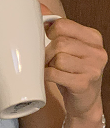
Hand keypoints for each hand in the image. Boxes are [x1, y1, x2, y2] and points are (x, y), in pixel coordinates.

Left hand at [41, 5, 107, 119]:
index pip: (64, 25)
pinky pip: (56, 74)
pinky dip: (47, 76)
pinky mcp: (84, 84)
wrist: (85, 104)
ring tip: (50, 71)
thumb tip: (41, 13)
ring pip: (58, 58)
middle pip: (60, 43)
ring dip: (48, 66)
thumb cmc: (74, 76)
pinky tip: (49, 79)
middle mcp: (96, 52)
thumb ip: (61, 34)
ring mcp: (92, 68)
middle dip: (47, 53)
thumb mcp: (71, 52)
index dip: (50, 33)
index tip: (47, 41)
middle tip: (46, 62)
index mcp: (93, 38)